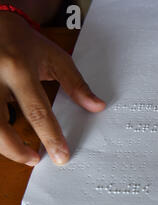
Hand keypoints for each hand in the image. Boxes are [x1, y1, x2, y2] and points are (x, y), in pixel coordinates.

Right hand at [0, 12, 104, 165]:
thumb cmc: (23, 42)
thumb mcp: (55, 58)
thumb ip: (76, 84)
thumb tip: (97, 107)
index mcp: (18, 70)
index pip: (37, 111)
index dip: (50, 137)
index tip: (61, 156)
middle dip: (16, 150)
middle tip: (34, 159)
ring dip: (3, 146)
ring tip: (21, 152)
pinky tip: (6, 136)